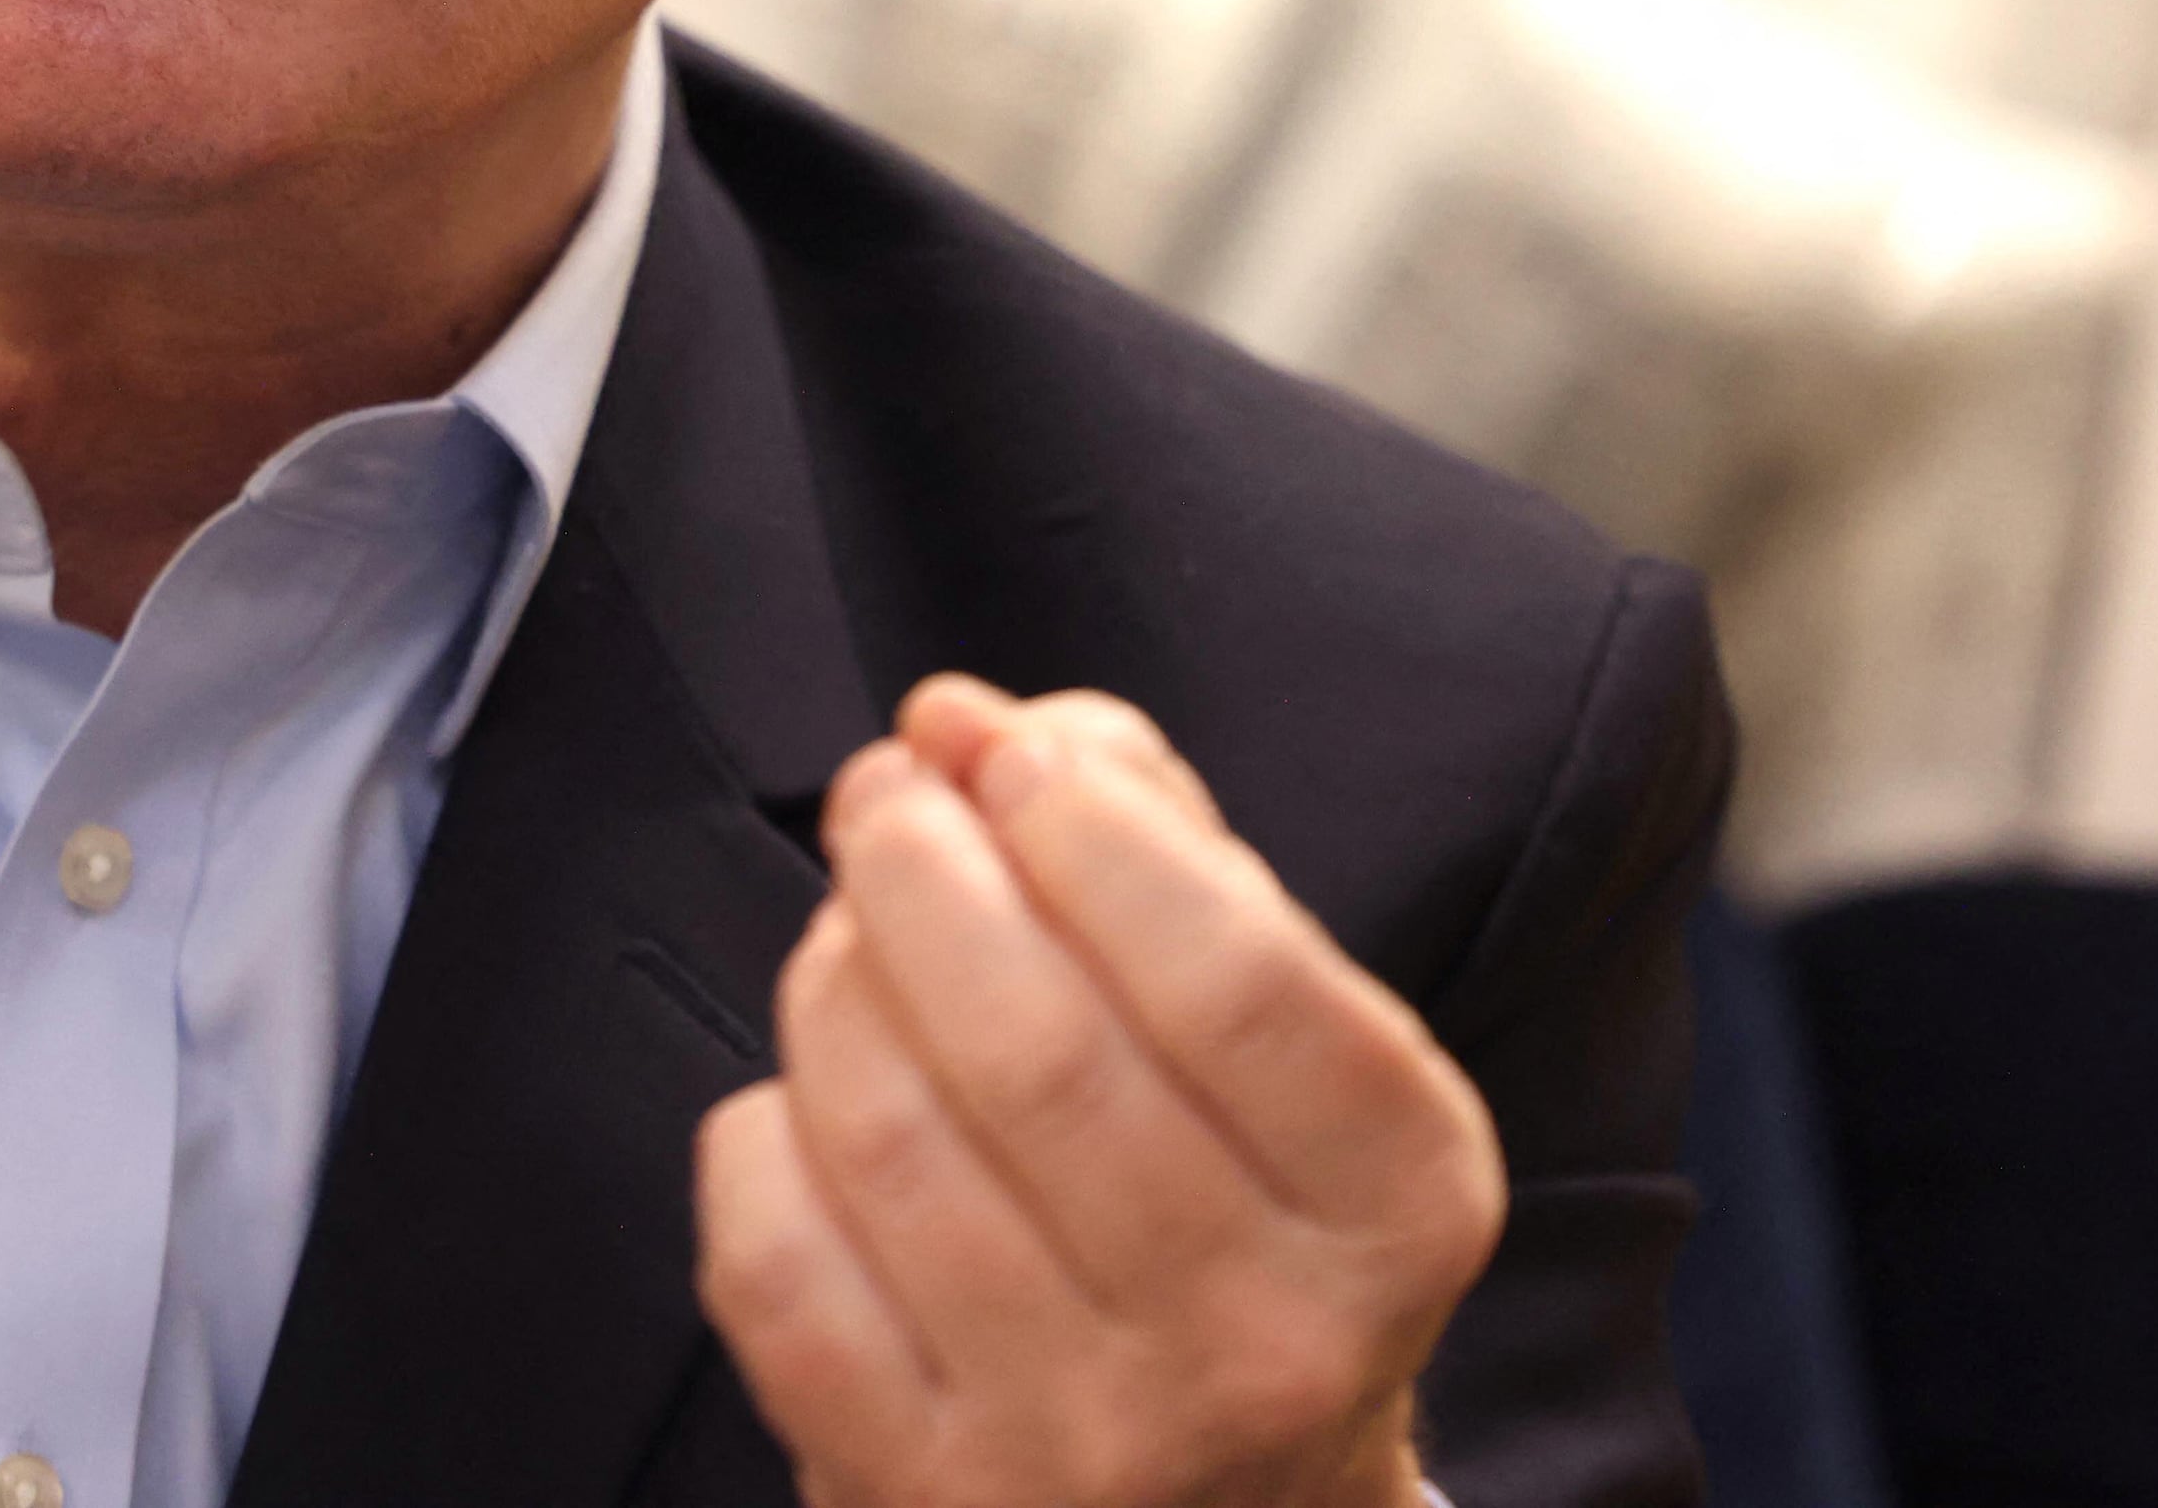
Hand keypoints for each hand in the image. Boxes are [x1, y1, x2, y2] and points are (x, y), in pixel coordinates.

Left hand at [694, 677, 1504, 1507]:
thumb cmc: (1235, 1218)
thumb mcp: (1282, 1045)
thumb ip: (1164, 849)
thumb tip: (986, 726)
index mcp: (1392, 1205)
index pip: (1233, 977)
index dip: (1091, 826)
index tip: (1009, 750)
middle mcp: (1258, 1342)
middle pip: (1037, 1049)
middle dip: (921, 870)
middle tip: (885, 798)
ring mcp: (1084, 1438)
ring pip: (892, 1138)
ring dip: (837, 985)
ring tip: (852, 938)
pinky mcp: (919, 1489)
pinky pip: (780, 1259)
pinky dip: (765, 1136)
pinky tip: (812, 1106)